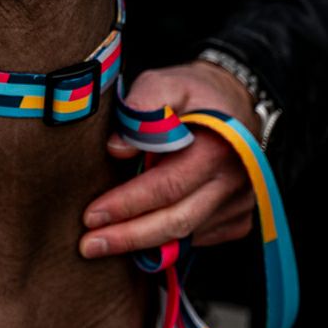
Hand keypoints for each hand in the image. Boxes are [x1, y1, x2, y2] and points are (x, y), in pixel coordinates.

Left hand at [80, 61, 259, 258]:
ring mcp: (239, 205)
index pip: (167, 186)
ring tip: (104, 242)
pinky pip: (198, 239)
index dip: (128, 203)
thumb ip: (142, 107)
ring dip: (144, 243)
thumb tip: (116, 149)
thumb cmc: (195, 92)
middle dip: (129, 237)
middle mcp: (233, 182)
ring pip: (186, 237)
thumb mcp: (166, 82)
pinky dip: (167, 241)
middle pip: (176, 222)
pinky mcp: (238, 218)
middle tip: (89, 245)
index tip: (92, 216)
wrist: (237, 102)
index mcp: (216, 148)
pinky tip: (138, 235)